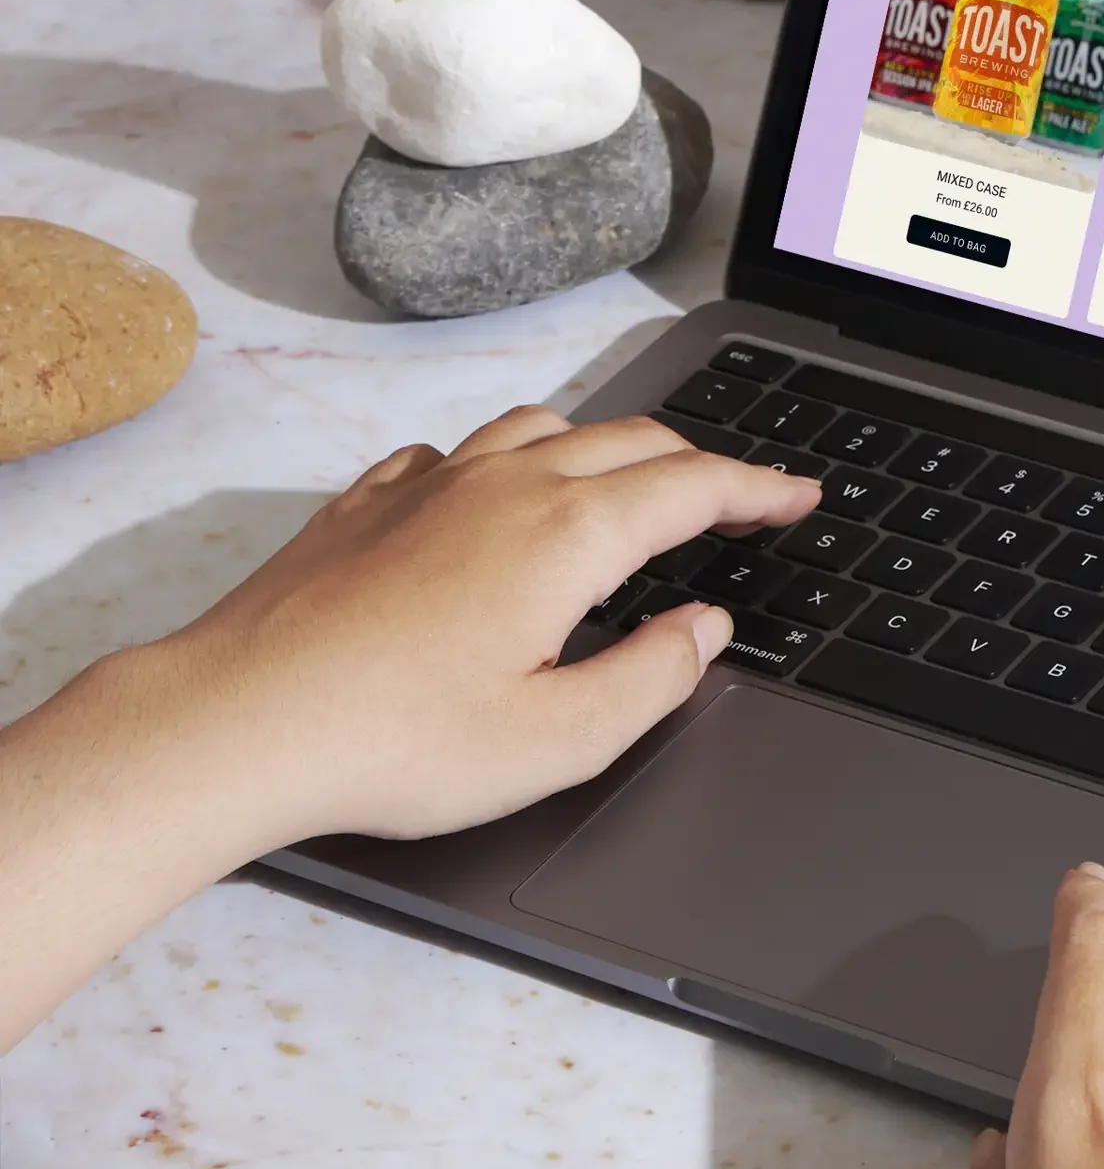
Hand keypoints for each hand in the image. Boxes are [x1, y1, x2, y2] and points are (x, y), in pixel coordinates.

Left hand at [0, 404, 817, 1050]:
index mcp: (566, 534)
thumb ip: (650, 679)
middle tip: (739, 498)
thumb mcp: (554, 741)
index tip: (799, 494)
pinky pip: (460, 451)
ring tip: (627, 484)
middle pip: (631, 442)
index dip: (760, 488)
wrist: (240, 720)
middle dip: (699, 463)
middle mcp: (505, 484)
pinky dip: (507, 461)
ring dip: (606, 447)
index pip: (694, 486)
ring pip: (546, 427)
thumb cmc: (391, 741)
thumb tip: (703, 631)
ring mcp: (430, 483)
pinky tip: (495, 500)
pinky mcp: (368, 502)